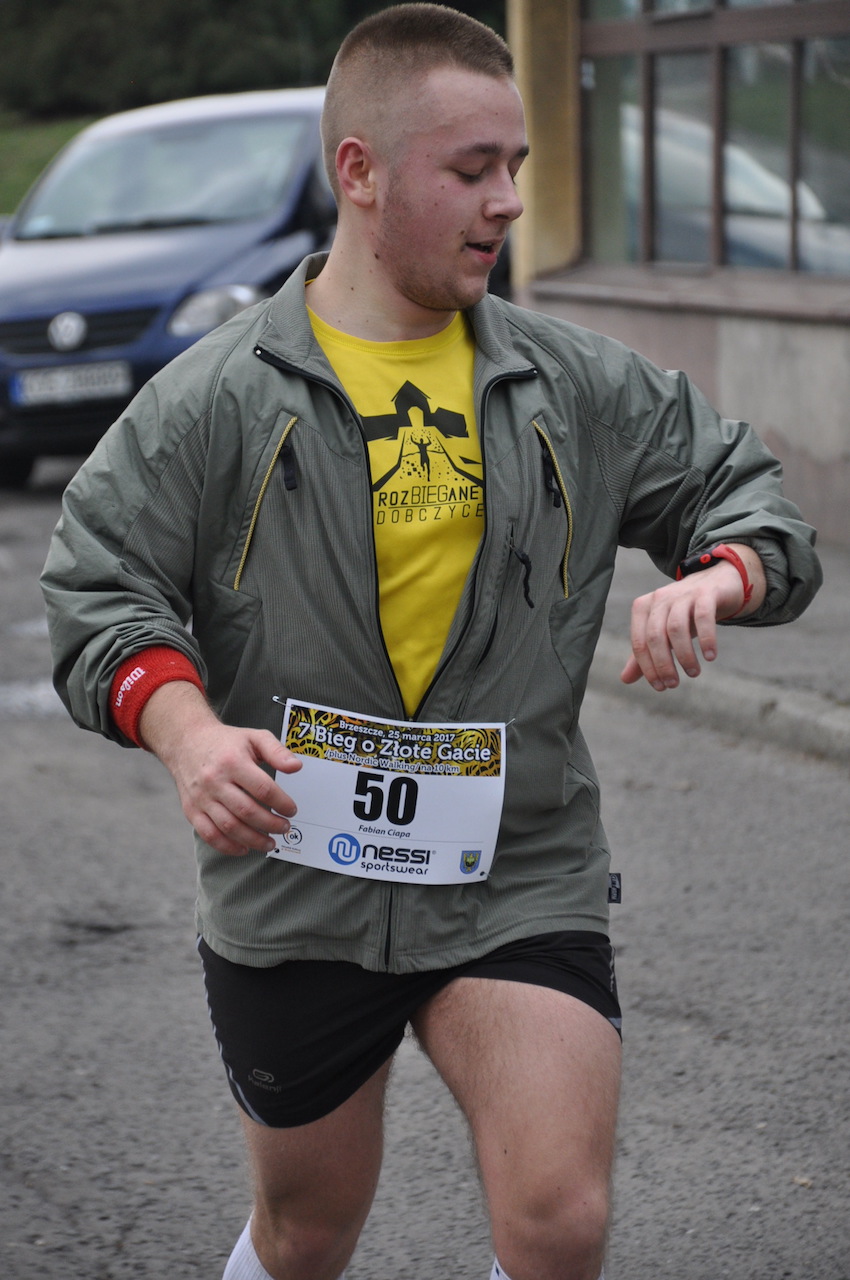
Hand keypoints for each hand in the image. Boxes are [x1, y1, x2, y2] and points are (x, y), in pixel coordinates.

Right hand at [139, 682, 300, 855]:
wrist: (186, 742)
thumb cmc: (225, 742)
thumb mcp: (254, 737)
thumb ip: (277, 751)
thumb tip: (295, 767)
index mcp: (232, 761)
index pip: (262, 788)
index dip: (281, 802)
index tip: (291, 810)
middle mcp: (214, 781)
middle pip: (247, 811)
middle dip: (270, 824)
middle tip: (284, 828)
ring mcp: (201, 798)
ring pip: (229, 827)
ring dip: (253, 840)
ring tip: (270, 843)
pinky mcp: (191, 810)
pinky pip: (209, 834)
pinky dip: (227, 847)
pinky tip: (244, 848)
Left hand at [620, 547, 763, 691]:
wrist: (716, 584)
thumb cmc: (684, 613)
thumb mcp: (663, 632)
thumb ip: (644, 653)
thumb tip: (625, 679)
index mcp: (643, 607)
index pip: (639, 642)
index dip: (648, 668)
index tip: (660, 687)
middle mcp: (659, 598)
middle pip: (655, 636)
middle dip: (663, 664)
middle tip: (674, 684)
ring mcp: (682, 593)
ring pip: (676, 628)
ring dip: (684, 655)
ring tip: (693, 673)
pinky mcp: (706, 593)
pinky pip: (703, 617)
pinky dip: (706, 639)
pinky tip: (710, 656)